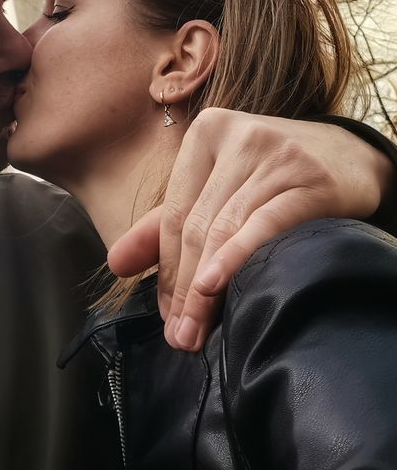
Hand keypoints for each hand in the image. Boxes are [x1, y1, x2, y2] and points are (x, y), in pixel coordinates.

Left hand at [107, 108, 392, 351]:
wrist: (352, 157)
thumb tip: (116, 264)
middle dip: (181, 288)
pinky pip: (262, 224)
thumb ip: (166, 222)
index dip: (164, 269)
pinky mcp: (307, 179)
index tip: (164, 315)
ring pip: (224, 229)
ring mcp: (272, 155)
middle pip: (196, 224)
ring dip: (203, 289)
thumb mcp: (219, 185)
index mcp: (206, 132)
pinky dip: (235, 257)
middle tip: (179, 336)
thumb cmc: (275, 175)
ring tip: (194, 332)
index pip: (174, 212)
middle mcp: (236, 136)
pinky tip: (215, 286)